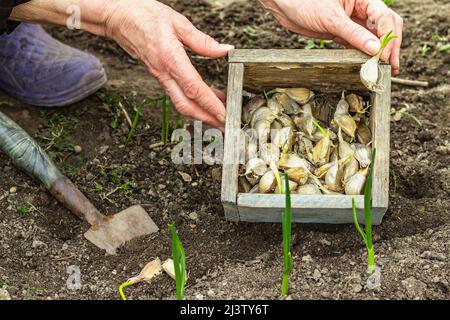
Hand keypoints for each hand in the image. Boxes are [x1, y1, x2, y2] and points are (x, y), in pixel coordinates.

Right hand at [104, 0, 232, 127]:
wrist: (118, 17)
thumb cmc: (143, 16)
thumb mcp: (178, 23)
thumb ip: (202, 41)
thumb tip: (224, 50)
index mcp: (170, 59)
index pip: (193, 89)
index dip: (210, 104)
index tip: (223, 114)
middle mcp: (164, 73)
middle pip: (186, 106)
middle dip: (207, 118)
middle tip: (225, 125)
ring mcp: (160, 76)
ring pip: (181, 103)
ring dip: (201, 113)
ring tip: (219, 115)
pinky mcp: (159, 76)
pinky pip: (177, 94)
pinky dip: (193, 102)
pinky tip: (206, 98)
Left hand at [258, 0, 402, 73]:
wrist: (284, 5)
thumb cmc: (305, 2)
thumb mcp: (331, 18)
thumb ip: (354, 34)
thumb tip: (375, 49)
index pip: (385, 17)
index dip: (387, 37)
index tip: (383, 55)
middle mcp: (360, 9)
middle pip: (385, 27)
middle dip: (390, 45)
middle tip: (391, 66)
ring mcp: (351, 21)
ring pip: (373, 37)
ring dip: (379, 52)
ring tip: (384, 69)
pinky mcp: (341, 33)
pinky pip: (358, 44)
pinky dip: (364, 54)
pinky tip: (368, 65)